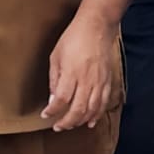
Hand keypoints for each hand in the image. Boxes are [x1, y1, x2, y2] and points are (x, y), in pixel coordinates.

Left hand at [43, 14, 116, 130]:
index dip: (52, 111)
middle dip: (66, 122)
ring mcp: (99, 81)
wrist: (96, 27)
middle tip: (58, 126)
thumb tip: (53, 99)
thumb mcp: (56, 56)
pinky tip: (90, 121)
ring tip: (71, 125)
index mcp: (71, 72)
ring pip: (91, 110)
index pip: (61, 100)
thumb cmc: (74, 38)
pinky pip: (103, 103)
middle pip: (77, 109)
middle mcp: (87, 80)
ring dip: (80, 121)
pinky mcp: (107, 81)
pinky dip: (97, 115)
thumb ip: (54, 79)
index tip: (46, 115)